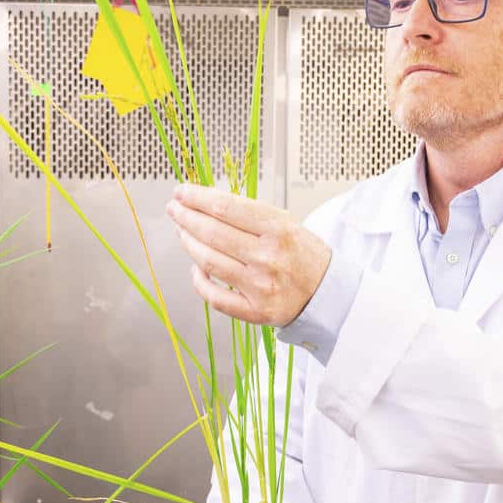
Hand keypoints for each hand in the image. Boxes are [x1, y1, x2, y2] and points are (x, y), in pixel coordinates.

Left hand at [166, 185, 331, 325]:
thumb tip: (207, 204)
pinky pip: (213, 296)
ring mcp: (259, 287)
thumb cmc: (304, 256)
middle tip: (174, 208)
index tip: (182, 192)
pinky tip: (196, 266)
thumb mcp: (287, 224)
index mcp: (278, 230)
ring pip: (208, 261)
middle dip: (186, 217)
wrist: (328, 293)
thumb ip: (250, 216)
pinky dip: (199, 279)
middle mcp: (267, 258)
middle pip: (212, 232)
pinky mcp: (254, 311)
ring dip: (188, 243)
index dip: (197, 198)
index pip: (226, 208)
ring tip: (181, 231)